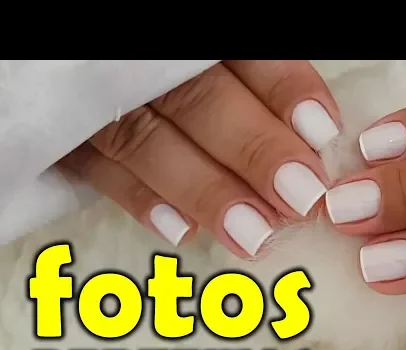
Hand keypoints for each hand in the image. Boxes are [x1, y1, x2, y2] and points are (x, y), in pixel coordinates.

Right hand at [56, 61, 339, 256]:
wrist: (82, 71)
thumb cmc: (168, 74)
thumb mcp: (209, 63)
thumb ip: (256, 78)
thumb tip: (313, 131)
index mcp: (184, 39)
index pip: (241, 53)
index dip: (283, 88)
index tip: (322, 131)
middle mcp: (137, 62)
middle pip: (197, 99)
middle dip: (253, 148)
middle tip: (300, 197)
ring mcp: (93, 97)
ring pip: (146, 139)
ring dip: (205, 188)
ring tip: (254, 233)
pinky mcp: (61, 131)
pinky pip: (91, 166)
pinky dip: (137, 199)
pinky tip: (183, 231)